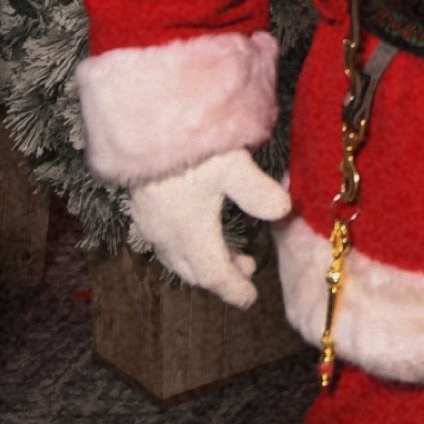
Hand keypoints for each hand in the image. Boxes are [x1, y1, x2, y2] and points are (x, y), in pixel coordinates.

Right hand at [128, 146, 292, 311]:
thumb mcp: (231, 165)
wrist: (140, 124)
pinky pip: (164, 242)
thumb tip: (283, 212)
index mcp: (189, 234)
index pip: (213, 275)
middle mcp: (165, 235)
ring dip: (203, 262)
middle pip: (194, 271)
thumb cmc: (187, 144)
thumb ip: (258, 191)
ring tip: (229, 252)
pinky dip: (185, 248)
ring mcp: (149, 222)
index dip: (234, 290)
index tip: (250, 299)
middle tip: (247, 271)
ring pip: (177, 258)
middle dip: (221, 278)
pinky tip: (196, 228)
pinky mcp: (141, 205)